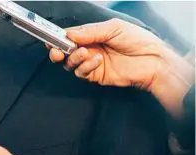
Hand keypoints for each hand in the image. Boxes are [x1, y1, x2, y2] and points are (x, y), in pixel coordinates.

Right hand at [49, 19, 193, 117]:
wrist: (153, 61)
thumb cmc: (139, 41)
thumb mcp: (114, 28)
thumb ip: (90, 31)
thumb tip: (69, 34)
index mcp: (93, 35)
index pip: (70, 36)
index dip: (59, 38)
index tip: (51, 39)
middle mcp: (90, 49)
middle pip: (65, 51)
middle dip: (58, 51)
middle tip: (57, 51)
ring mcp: (91, 63)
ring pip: (70, 64)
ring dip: (74, 58)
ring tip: (85, 53)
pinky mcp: (95, 75)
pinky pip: (81, 73)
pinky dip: (85, 67)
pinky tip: (97, 61)